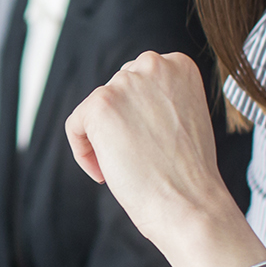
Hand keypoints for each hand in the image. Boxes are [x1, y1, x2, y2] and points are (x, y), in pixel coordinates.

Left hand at [64, 51, 265, 266]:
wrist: (189, 202)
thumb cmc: (189, 172)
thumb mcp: (185, 118)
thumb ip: (160, 99)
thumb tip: (130, 104)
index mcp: (179, 65)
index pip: (139, 81)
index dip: (138, 116)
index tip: (149, 143)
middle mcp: (153, 64)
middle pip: (116, 92)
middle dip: (120, 125)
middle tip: (137, 158)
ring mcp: (125, 82)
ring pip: (96, 110)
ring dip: (103, 140)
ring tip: (126, 167)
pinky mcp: (100, 105)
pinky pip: (75, 126)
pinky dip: (83, 152)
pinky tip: (105, 172)